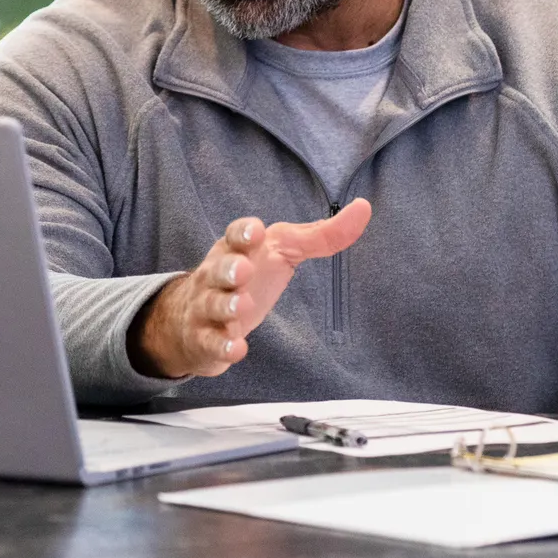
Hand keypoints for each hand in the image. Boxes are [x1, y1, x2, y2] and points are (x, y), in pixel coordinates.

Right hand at [128, 199, 372, 379]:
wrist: (194, 317)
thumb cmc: (247, 276)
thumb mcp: (282, 251)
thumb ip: (322, 235)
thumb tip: (363, 209)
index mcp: (236, 249)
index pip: (235, 234)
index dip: (243, 233)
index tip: (256, 232)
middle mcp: (216, 275)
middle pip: (217, 268)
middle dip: (229, 268)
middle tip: (244, 271)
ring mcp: (207, 307)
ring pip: (211, 304)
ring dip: (226, 305)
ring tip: (242, 307)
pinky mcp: (205, 340)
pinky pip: (210, 342)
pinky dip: (223, 345)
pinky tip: (238, 348)